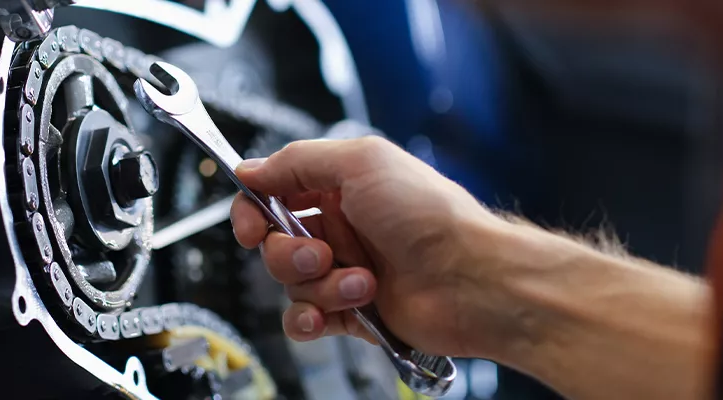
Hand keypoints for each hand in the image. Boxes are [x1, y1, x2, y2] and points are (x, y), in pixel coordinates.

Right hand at [229, 136, 529, 357]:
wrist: (472, 281)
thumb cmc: (430, 217)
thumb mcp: (361, 161)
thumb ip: (297, 161)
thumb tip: (251, 169)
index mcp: (341, 186)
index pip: (273, 194)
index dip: (253, 210)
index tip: (251, 224)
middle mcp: (341, 227)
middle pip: (274, 243)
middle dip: (289, 253)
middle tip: (324, 254)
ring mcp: (346, 271)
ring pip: (291, 284)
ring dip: (319, 285)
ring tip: (361, 282)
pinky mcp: (352, 312)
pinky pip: (304, 320)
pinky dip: (309, 319)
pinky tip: (330, 315)